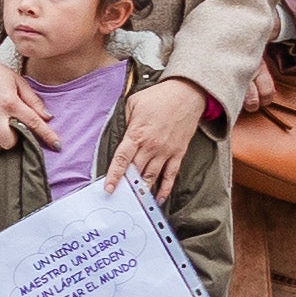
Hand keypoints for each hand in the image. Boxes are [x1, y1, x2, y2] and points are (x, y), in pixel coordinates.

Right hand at [0, 51, 45, 152]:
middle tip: (13, 130)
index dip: (47, 136)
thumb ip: (33, 100)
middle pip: (9, 142)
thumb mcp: (18, 81)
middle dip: (15, 139)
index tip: (57, 145)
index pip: (33, 123)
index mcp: (10, 102)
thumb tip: (47, 117)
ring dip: (0, 142)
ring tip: (0, 131)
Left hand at [111, 80, 209, 196]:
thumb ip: (124, 122)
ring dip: (143, 189)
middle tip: (119, 198)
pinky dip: (165, 188)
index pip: (122, 159)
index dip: (114, 176)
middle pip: (136, 171)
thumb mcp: (133, 104)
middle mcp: (151, 146)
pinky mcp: (178, 153)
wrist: (187, 94)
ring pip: (152, 176)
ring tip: (135, 202)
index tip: (108, 189)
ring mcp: (166, 151)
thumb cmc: (158, 97)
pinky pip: (171, 175)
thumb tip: (119, 136)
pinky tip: (159, 198)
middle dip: (127, 185)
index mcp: (137, 134)